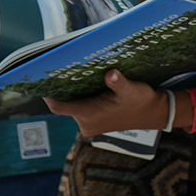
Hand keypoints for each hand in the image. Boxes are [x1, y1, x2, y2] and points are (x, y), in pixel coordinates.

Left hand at [45, 69, 168, 136]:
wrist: (154, 113)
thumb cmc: (141, 101)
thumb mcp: (131, 89)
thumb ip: (118, 82)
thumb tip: (111, 74)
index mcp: (90, 115)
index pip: (59, 107)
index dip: (48, 96)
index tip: (42, 82)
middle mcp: (86, 123)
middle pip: (65, 106)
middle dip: (62, 90)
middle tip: (61, 71)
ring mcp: (90, 124)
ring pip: (73, 107)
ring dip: (73, 95)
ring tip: (74, 76)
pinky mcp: (95, 123)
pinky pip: (81, 110)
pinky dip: (81, 99)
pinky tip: (86, 87)